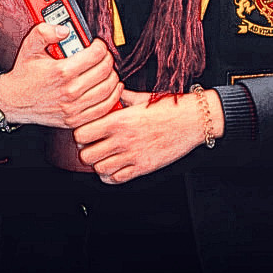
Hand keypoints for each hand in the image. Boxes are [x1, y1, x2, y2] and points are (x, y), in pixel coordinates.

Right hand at [0, 22, 121, 128]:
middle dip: (108, 59)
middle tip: (103, 56)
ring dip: (112, 77)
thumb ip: (45, 32)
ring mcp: (73, 107)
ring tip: (107, 70)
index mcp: (61, 71)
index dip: (100, 46)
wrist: (13, 101)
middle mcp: (69, 91)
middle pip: (105, 71)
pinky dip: (112, 97)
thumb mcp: (30, 47)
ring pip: (108, 90)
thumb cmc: (24, 75)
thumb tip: (64, 29)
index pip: (96, 55)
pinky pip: (103, 109)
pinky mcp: (75, 119)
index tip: (97, 44)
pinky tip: (111, 89)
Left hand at [73, 88, 220, 183]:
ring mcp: (132, 155)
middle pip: (86, 155)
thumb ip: (120, 98)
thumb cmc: (169, 107)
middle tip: (91, 147)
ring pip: (99, 169)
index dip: (80, 135)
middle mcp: (123, 139)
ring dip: (98, 164)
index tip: (85, 133)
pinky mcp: (143, 167)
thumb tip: (109, 94)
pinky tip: (114, 167)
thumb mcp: (140, 98)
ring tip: (103, 157)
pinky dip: (111, 175)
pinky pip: (116, 179)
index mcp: (119, 120)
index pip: (81, 134)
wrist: (193, 120)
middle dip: (85, 152)